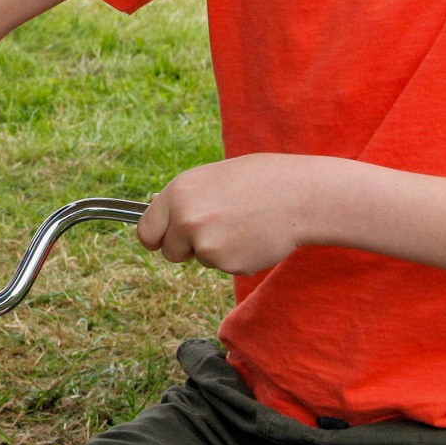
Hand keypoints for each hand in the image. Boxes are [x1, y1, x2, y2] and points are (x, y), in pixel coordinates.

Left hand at [137, 155, 325, 275]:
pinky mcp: (227, 264)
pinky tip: (253, 236)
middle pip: (169, 252)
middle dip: (186, 248)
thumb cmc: (259, 180)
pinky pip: (224, 266)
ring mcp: (206, 244)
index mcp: (178, 192)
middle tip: (216, 230)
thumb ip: (186, 199)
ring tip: (243, 224)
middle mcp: (185, 219)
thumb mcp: (212, 178)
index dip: (157, 238)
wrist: (299, 195)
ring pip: (201, 259)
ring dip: (217, 250)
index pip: (145, 231)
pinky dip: (237, 257)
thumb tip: (162, 215)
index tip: (166, 240)